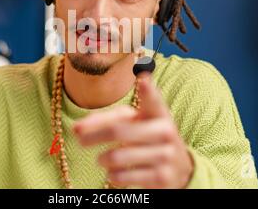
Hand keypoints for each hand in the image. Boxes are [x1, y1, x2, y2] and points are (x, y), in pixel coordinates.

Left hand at [72, 72, 193, 188]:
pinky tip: (113, 173)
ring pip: (116, 156)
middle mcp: (165, 131)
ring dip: (102, 159)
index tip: (143, 79)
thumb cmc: (149, 138)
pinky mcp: (161, 177)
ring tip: (101, 159)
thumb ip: (109, 119)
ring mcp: (165, 155)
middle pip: (118, 131)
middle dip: (92, 135)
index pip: (153, 100)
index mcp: (158, 113)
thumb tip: (78, 127)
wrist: (180, 168)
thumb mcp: (137, 123)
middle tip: (79, 138)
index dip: (148, 91)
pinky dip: (112, 175)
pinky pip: (123, 176)